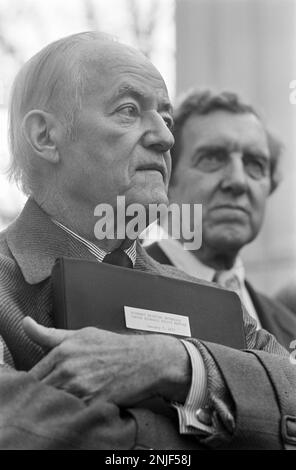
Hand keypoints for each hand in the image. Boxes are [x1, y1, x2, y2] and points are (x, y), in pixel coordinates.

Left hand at [23, 317, 190, 405]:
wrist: (147, 360)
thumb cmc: (116, 347)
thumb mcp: (82, 335)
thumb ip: (51, 335)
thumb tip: (26, 324)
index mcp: (63, 351)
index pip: (32, 376)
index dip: (34, 385)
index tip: (41, 387)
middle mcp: (69, 369)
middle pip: (40, 392)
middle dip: (44, 397)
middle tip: (57, 395)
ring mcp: (81, 388)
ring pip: (54, 405)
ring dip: (57, 407)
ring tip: (70, 401)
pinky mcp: (94, 404)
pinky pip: (73, 416)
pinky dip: (74, 415)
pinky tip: (81, 408)